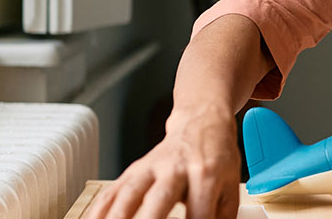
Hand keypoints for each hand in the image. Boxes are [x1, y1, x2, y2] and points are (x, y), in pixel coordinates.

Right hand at [86, 106, 240, 218]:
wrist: (201, 121)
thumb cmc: (216, 156)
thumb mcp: (231, 184)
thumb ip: (223, 215)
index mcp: (206, 173)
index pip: (199, 213)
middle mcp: (175, 168)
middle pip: (159, 198)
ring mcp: (150, 167)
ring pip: (130, 193)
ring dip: (118, 216)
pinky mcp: (134, 169)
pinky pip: (113, 190)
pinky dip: (100, 208)